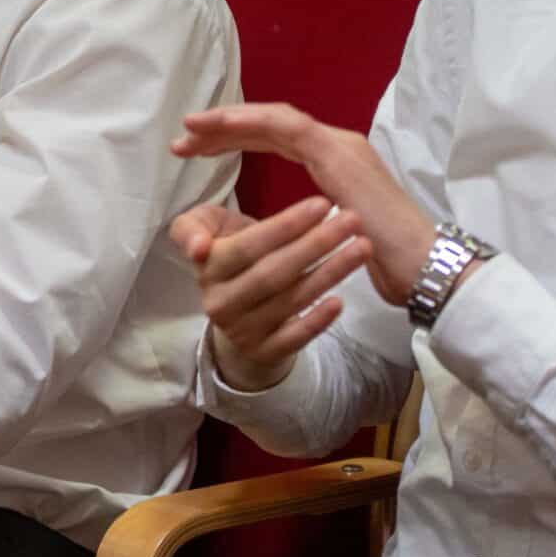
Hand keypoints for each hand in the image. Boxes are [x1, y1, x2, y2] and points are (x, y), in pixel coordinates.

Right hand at [171, 196, 368, 391]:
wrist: (233, 307)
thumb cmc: (229, 253)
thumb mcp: (207, 229)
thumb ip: (193, 225)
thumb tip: (197, 248)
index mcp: (208, 267)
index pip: (249, 246)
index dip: (286, 226)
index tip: (322, 203)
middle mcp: (220, 302)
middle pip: (274, 273)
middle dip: (317, 244)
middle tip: (353, 221)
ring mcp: (241, 331)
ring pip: (290, 301)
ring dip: (330, 274)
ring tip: (362, 247)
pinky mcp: (262, 352)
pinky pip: (293, 338)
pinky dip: (317, 320)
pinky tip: (340, 301)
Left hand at [174, 104, 438, 305]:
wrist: (420, 266)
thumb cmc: (382, 259)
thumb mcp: (332, 234)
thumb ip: (311, 219)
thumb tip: (289, 227)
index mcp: (334, 160)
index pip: (276, 137)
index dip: (236, 138)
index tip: (197, 148)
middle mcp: (337, 144)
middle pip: (270, 124)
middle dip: (224, 128)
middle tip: (183, 136)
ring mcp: (339, 145)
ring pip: (273, 118)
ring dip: (228, 121)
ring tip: (189, 129)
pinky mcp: (338, 154)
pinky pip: (286, 128)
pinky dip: (249, 124)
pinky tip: (219, 127)